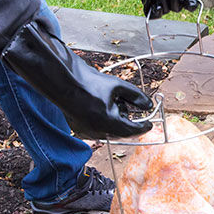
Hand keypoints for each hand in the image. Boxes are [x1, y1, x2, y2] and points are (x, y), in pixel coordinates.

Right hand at [1, 19, 152, 138]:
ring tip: (115, 102)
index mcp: (108, 122)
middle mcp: (97, 131)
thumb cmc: (90, 82)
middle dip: (129, 122)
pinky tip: (103, 106)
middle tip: (133, 110)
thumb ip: (137, 97)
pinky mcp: (80, 131)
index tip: (151, 123)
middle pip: (122, 132)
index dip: (143, 127)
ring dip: (117, 122)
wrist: (63, 81)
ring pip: (111, 132)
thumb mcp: (118, 86)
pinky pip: (99, 131)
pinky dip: (106, 122)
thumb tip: (149, 105)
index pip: (132, 130)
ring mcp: (87, 133)